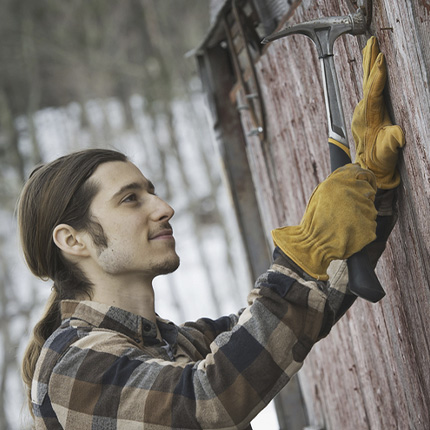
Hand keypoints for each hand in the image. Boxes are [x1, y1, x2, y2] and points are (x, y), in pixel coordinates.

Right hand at [271, 164, 376, 280]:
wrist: (313, 243)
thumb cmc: (315, 218)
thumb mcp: (322, 192)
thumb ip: (340, 179)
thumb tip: (357, 166)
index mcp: (339, 183)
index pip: (363, 173)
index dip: (365, 179)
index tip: (364, 186)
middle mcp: (353, 194)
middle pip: (368, 192)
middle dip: (361, 199)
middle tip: (347, 210)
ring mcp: (363, 211)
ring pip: (370, 209)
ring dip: (361, 215)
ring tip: (344, 223)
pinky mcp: (369, 228)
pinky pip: (370, 225)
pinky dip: (362, 229)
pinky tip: (348, 232)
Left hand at [352, 36, 404, 188]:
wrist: (368, 165)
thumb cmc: (380, 158)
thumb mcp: (388, 151)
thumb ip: (392, 143)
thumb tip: (397, 137)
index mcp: (369, 117)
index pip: (373, 92)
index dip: (377, 75)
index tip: (379, 59)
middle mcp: (361, 111)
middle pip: (366, 81)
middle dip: (369, 61)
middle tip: (372, 42)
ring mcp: (360, 110)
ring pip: (365, 82)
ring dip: (368, 63)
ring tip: (370, 45)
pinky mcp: (363, 110)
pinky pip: (366, 87)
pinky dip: (369, 73)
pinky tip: (370, 64)